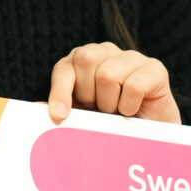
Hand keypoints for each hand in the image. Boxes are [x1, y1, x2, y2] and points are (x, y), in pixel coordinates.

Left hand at [48, 43, 179, 124]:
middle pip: (85, 59)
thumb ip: (60, 110)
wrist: (149, 137)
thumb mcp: (81, 118)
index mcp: (83, 61)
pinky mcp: (155, 68)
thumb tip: (35, 108)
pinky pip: (134, 85)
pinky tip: (133, 110)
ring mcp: (132, 57)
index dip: (60, 91)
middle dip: (88, 94)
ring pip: (108, 74)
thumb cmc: (110, 124)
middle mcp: (106, 52)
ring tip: (117, 111)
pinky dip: (130, 106)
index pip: (65, 66)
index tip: (60, 116)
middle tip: (99, 109)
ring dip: (111, 103)